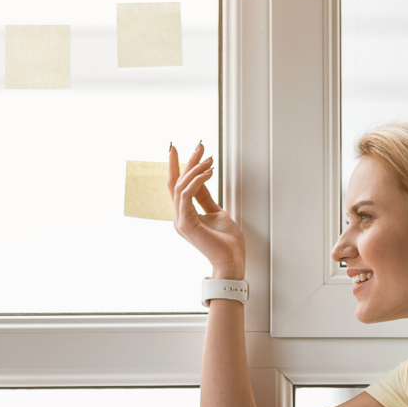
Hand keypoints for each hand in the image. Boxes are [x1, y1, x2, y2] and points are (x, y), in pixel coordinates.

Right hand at [168, 142, 245, 279]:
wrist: (230, 261)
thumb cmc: (227, 243)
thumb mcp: (217, 213)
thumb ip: (206, 199)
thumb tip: (202, 181)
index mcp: (185, 216)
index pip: (178, 187)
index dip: (180, 167)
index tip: (185, 149)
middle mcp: (179, 218)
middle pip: (177, 183)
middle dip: (187, 162)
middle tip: (199, 145)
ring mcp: (180, 221)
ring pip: (181, 187)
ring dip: (195, 169)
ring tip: (210, 159)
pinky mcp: (186, 223)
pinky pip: (187, 195)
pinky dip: (197, 181)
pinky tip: (208, 172)